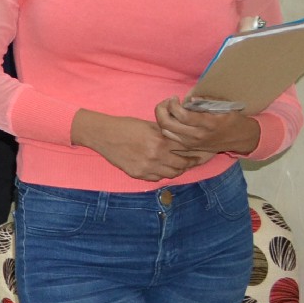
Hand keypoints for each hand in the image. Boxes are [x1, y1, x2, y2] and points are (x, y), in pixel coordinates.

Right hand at [78, 112, 206, 183]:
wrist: (103, 134)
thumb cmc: (126, 126)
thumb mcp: (149, 125)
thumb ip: (166, 134)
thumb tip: (182, 138)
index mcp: (160, 142)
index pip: (186, 151)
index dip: (195, 152)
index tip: (200, 152)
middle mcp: (156, 157)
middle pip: (181, 165)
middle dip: (189, 163)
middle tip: (192, 160)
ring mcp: (146, 168)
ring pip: (171, 174)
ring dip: (177, 169)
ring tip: (177, 164)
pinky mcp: (137, 174)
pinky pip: (157, 178)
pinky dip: (162, 173)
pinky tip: (161, 167)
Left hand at [157, 99, 262, 157]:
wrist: (241, 139)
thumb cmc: (233, 119)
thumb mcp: (225, 107)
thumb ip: (207, 101)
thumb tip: (190, 99)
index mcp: (208, 123)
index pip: (182, 116)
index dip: (173, 105)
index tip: (175, 98)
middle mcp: (198, 135)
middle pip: (168, 124)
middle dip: (162, 109)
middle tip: (168, 102)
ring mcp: (192, 143)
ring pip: (166, 131)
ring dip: (162, 118)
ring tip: (169, 109)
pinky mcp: (189, 146)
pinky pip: (170, 137)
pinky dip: (166, 127)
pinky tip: (172, 119)